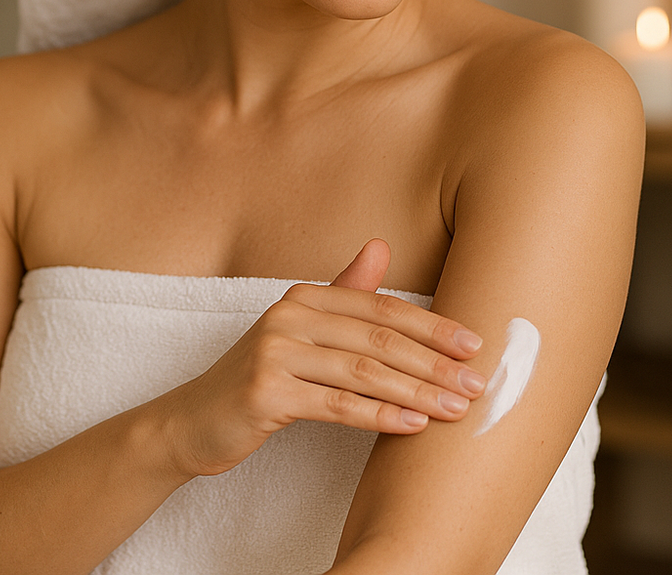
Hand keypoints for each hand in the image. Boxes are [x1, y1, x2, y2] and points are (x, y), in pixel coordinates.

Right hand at [158, 239, 486, 477]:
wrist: (191, 422)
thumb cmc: (259, 379)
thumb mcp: (299, 332)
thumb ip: (342, 292)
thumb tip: (381, 246)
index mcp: (303, 297)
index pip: (380, 308)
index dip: (432, 326)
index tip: (475, 345)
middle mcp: (288, 316)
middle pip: (378, 339)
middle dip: (434, 362)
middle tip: (479, 383)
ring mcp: (274, 354)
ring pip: (364, 373)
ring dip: (418, 392)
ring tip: (457, 409)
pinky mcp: (265, 394)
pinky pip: (336, 407)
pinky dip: (381, 416)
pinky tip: (414, 426)